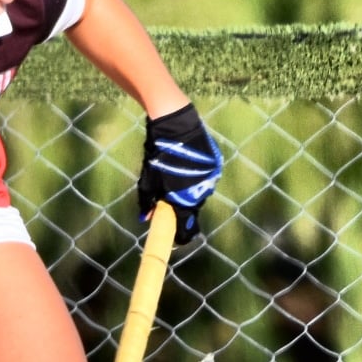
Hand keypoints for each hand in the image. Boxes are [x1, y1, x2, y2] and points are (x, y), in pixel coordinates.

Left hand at [138, 102, 222, 243]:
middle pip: (193, 207)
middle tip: (169, 195)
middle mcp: (202, 192)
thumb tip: (145, 218)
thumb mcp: (149, 179)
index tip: (176, 236)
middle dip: (182, 205)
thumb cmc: (158, 153)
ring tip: (177, 175)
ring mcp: (211, 177)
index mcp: (185, 199)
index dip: (181, 234)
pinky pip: (206, 177)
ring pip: (200, 191)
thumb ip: (147, 201)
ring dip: (190, 189)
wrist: (177, 125)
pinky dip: (197, 176)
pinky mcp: (216, 164)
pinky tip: (186, 165)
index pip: (187, 227)